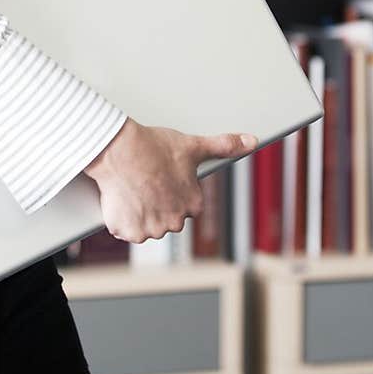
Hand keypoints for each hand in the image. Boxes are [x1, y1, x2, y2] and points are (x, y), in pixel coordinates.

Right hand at [83, 118, 258, 244]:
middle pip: (163, 218)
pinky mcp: (129, 232)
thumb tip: (252, 141)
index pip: (183, 206)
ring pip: (144, 225)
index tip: (160, 178)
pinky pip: (124, 229)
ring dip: (137, 213)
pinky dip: (120, 218)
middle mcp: (176, 221)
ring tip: (131, 188)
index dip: (169, 191)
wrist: (120, 149)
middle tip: (143, 183)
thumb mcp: (193, 145)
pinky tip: (120, 198)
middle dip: (154, 205)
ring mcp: (152, 229)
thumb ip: (224, 146)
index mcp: (193, 205)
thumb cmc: (154, 146)